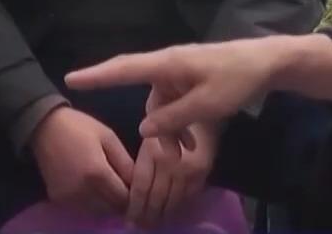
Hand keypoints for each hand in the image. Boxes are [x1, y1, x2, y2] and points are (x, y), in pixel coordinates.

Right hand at [28, 106, 134, 217]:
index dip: (134, 195)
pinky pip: (82, 209)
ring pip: (98, 212)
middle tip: (124, 187)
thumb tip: (138, 182)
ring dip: (107, 204)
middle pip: (111, 209)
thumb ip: (125, 162)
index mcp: (97, 173)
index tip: (136, 186)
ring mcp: (69, 198)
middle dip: (121, 201)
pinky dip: (92, 204)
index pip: (123, 199)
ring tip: (109, 187)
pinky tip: (93, 189)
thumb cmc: (80, 127)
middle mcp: (83, 191)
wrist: (44, 127)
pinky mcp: (59, 200)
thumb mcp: (108, 137)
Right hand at [67, 39, 284, 140]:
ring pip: (162, 107)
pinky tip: (193, 142)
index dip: (97, 76)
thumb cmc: (236, 78)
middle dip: (150, 125)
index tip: (71, 79)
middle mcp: (168, 66)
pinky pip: (175, 105)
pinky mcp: (190, 81)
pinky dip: (180, 124)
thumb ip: (173, 118)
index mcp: (167, 64)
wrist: (267, 63)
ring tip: (186, 152)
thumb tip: (144, 131)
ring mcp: (179, 74)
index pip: (125, 69)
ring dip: (171, 131)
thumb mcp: (206, 105)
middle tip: (157, 145)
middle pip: (145, 96)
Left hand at [127, 114, 219, 229]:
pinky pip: (188, 197)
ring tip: (153, 226)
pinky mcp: (202, 174)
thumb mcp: (150, 137)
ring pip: (172, 201)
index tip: (129, 220)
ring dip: (161, 216)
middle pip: (155, 198)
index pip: (140, 188)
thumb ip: (142, 161)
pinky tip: (171, 215)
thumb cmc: (168, 120)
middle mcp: (170, 164)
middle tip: (139, 228)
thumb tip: (130, 188)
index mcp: (153, 153)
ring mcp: (188, 171)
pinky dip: (178, 208)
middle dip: (146, 216)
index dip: (134, 207)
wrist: (201, 109)